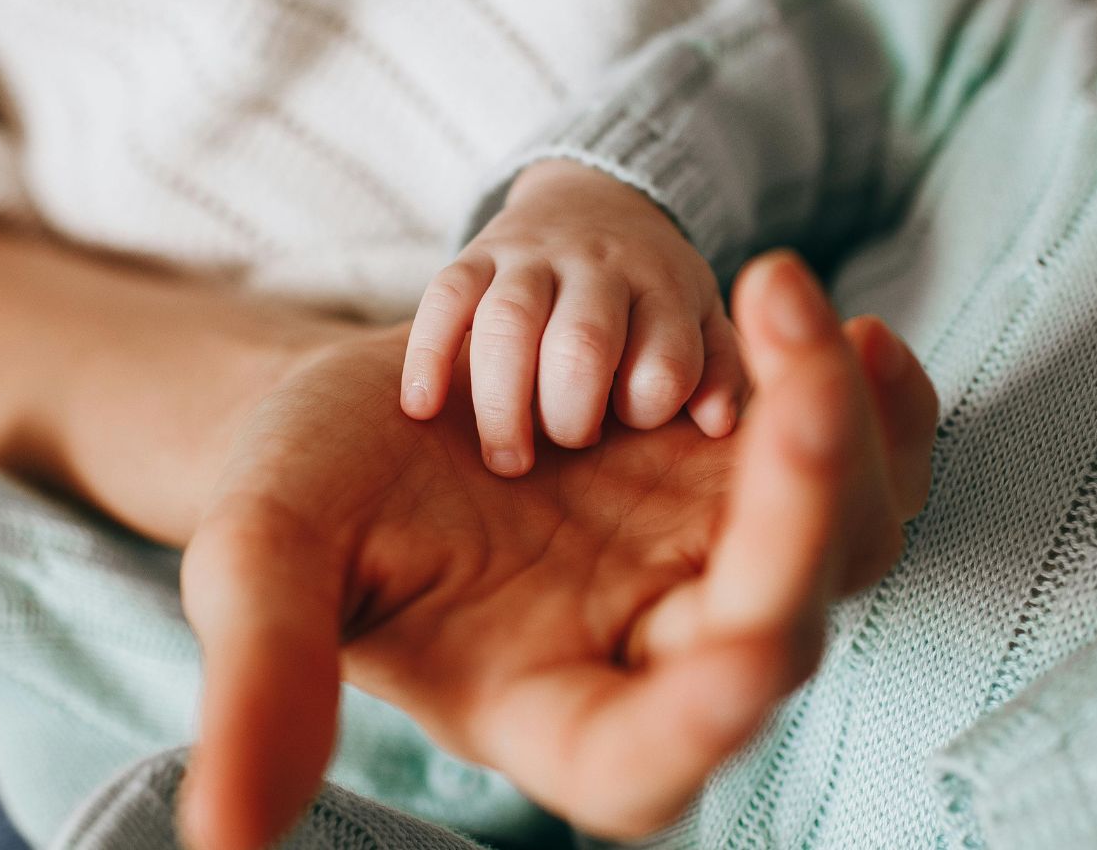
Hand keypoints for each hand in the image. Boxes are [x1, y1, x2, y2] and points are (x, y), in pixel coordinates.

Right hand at [179, 251, 937, 847]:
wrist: (364, 405)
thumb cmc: (303, 496)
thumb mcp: (260, 565)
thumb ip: (262, 687)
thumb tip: (220, 840)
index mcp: (547, 712)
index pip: (648, 759)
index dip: (704, 719)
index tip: (747, 650)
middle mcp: (654, 651)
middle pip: (780, 623)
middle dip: (802, 500)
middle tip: (786, 373)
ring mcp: (713, 557)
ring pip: (849, 533)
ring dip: (844, 425)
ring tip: (785, 300)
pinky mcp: (744, 474)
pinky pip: (858, 458)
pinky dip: (876, 402)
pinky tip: (853, 329)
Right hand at [401, 159, 748, 476]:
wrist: (596, 201)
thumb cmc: (652, 295)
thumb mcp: (702, 323)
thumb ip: (720, 373)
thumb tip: (717, 424)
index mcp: (665, 290)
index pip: (662, 362)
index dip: (645, 408)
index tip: (628, 426)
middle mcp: (600, 266)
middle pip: (582, 343)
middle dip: (569, 415)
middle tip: (564, 447)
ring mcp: (534, 256)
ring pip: (508, 322)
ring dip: (502, 403)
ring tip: (507, 460)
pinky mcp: (478, 253)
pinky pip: (444, 297)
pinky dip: (428, 353)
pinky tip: (422, 407)